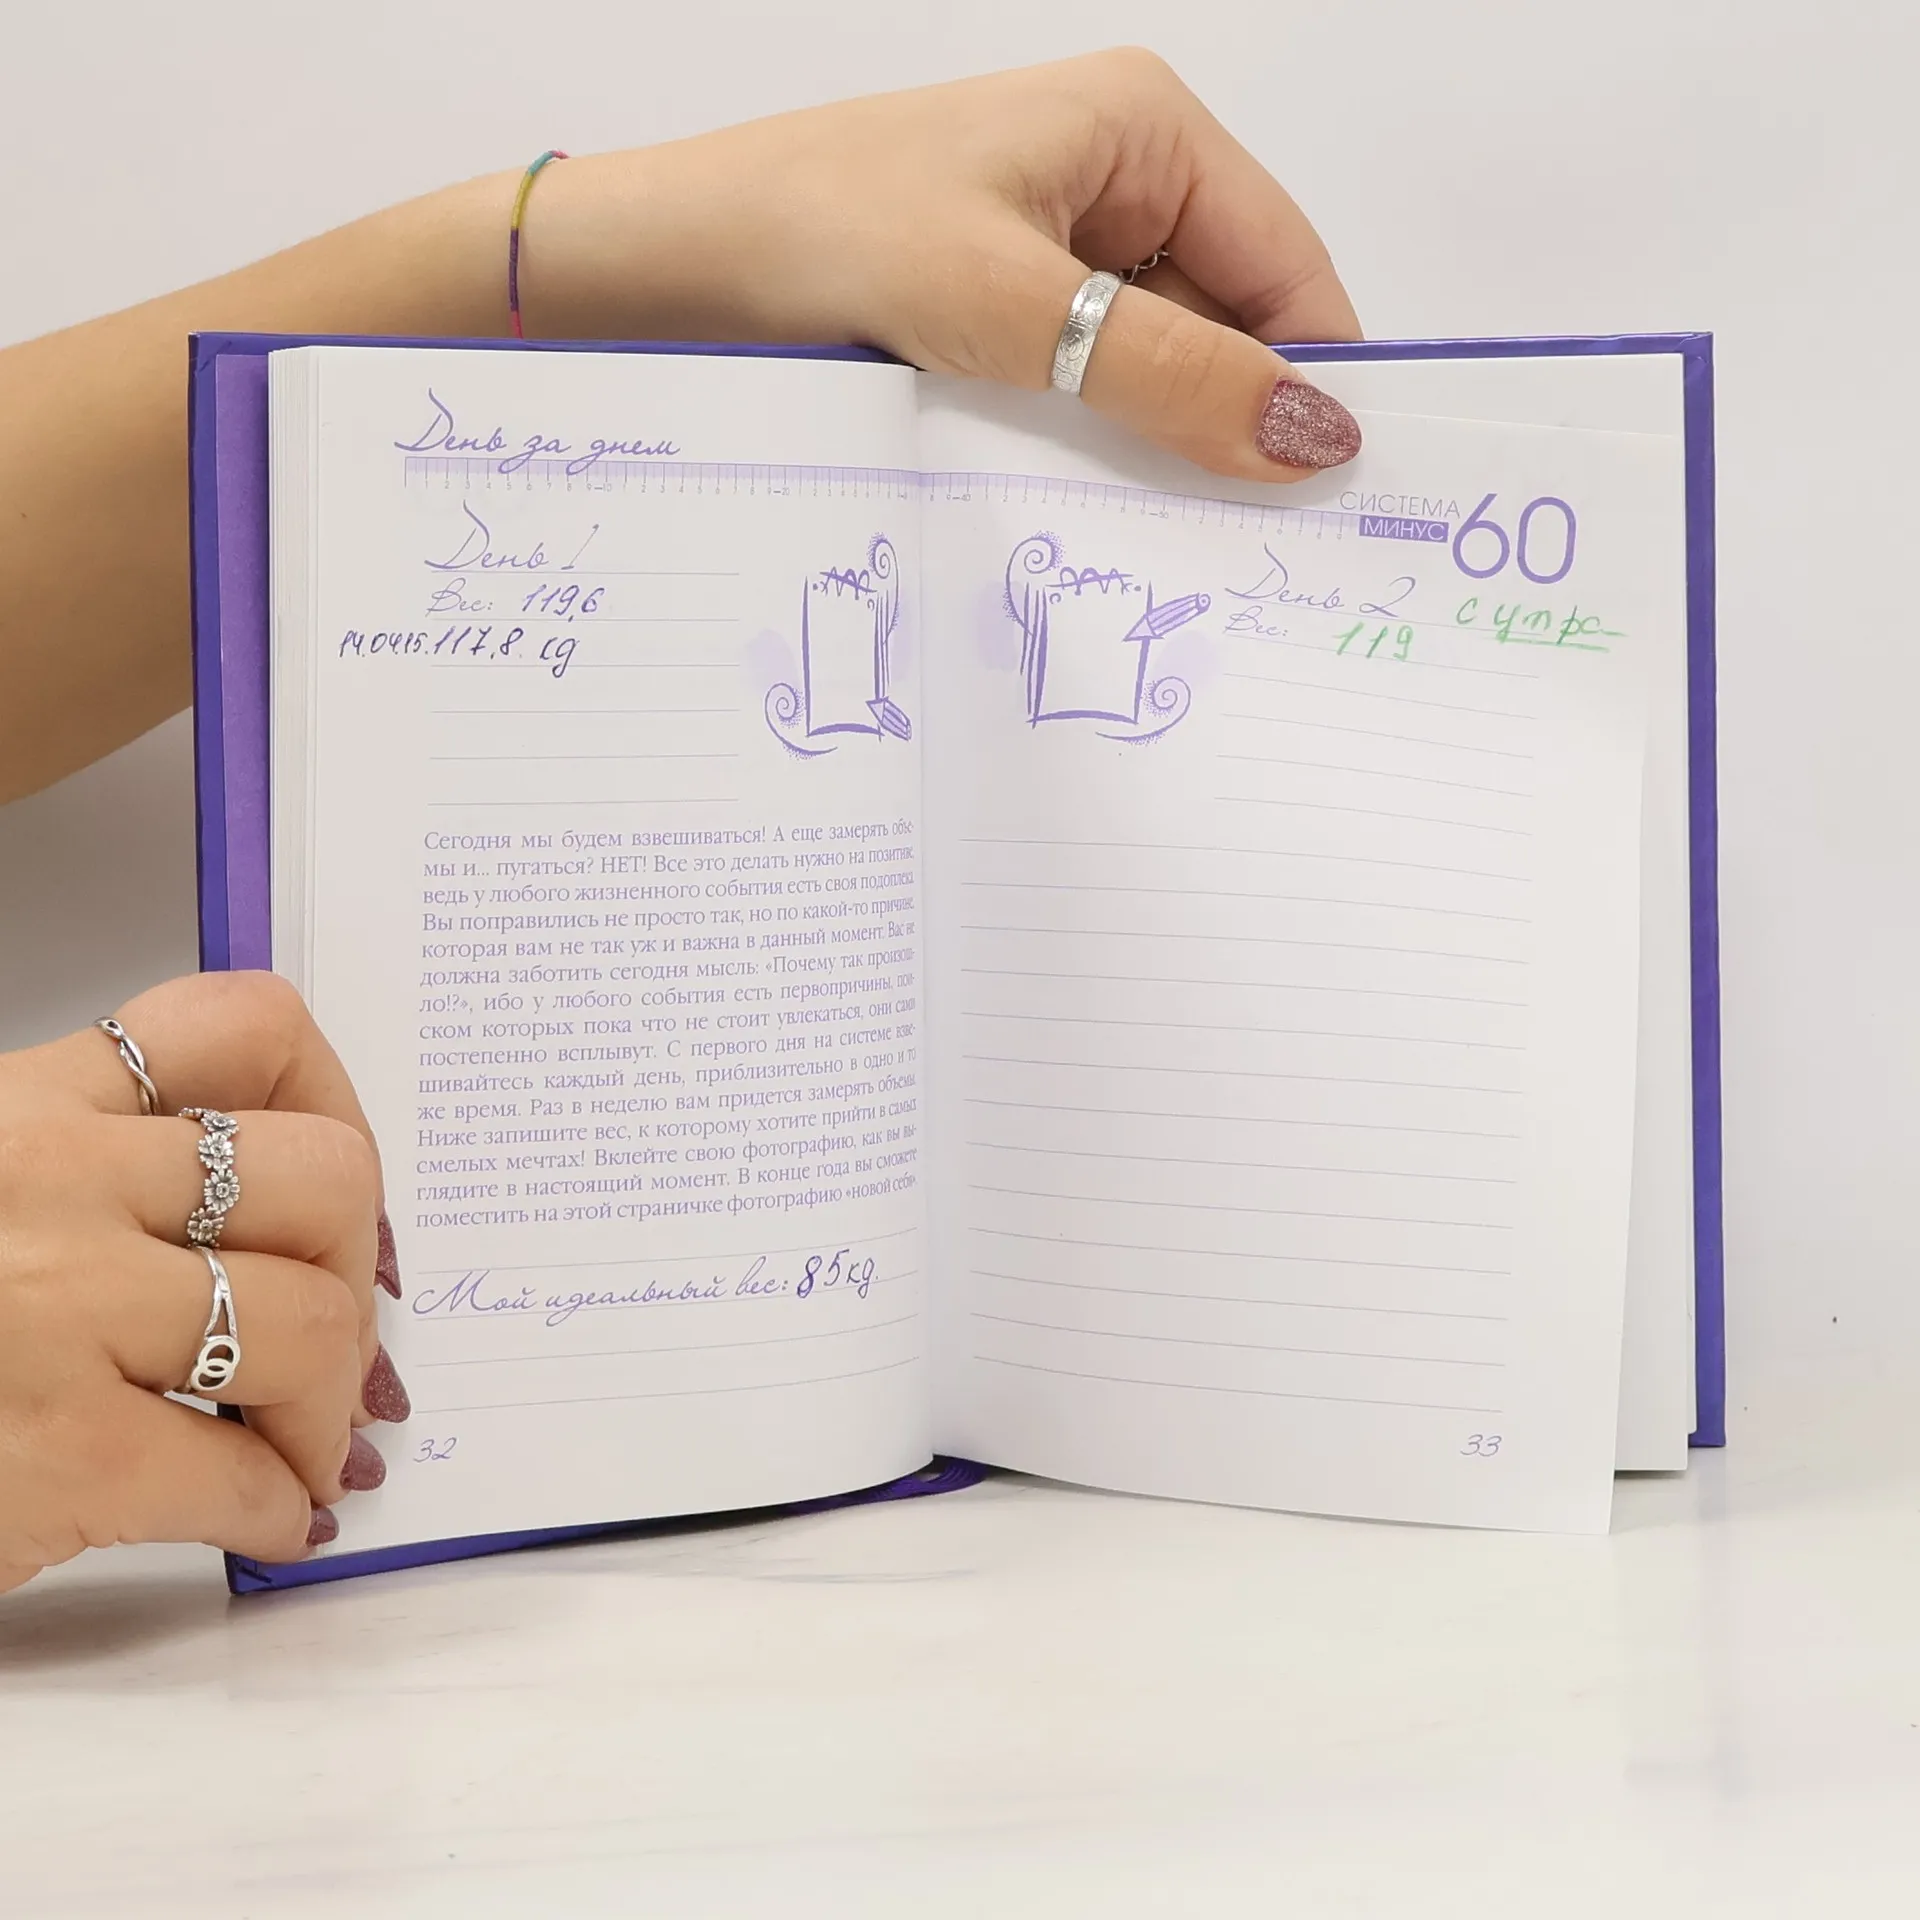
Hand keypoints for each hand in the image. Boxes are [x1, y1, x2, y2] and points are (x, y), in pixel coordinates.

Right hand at [0, 973, 406, 1593]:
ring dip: (332, 1404)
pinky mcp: (54, 1451)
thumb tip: (260, 1238)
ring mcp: (56, 1310)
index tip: (340, 1192)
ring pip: (312, 1321)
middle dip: (356, 1267)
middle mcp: (50, 1181)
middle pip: (325, 1177)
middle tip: (338, 1333)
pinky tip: (264, 1521)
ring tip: (305, 1444)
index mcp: (22, 1107)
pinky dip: (280, 1508)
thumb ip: (86, 1178)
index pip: (246, 1029)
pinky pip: (243, 1473)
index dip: (336, 1108)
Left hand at [528, 48, 1363, 477]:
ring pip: (1153, 374)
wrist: (660, 269)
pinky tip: (1089, 519)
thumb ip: (1168, 375)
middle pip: (1228, 328)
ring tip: (1172, 549)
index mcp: (1141, 132)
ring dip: (1158, 452)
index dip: (1319, 379)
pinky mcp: (997, 320)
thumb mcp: (1015, 309)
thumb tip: (1316, 437)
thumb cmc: (819, 236)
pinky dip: (1093, 455)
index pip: (1288, 268)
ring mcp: (1050, 257)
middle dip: (1237, 428)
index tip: (1339, 499)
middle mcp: (1109, 186)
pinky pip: (1082, 396)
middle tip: (1256, 554)